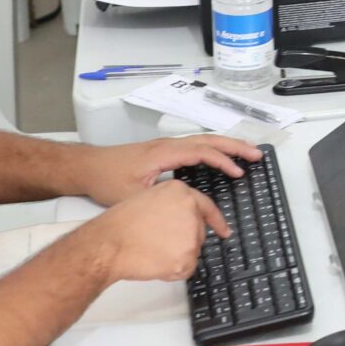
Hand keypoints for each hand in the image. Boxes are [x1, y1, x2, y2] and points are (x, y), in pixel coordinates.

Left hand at [80, 135, 262, 205]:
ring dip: (225, 145)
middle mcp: (167, 145)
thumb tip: (185, 206)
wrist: (87, 167)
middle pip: (208, 139)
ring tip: (247, 153)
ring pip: (202, 140)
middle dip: (234, 146)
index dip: (222, 161)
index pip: (201, 151)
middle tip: (257, 154)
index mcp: (163, 153)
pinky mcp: (163, 151)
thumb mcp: (133, 194)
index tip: (239, 172)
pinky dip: (212, 150)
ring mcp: (165, 146)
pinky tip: (220, 158)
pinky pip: (195, 146)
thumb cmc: (106, 179)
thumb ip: (160, 197)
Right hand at [81, 180, 226, 283]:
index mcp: (180, 192)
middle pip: (199, 232)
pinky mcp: (187, 258)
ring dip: (177, 256)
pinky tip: (155, 262)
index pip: (206, 207)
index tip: (224, 230)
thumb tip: (183, 220)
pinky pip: (186, 268)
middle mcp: (190, 211)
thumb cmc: (120, 225)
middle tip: (158, 244)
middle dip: (183, 241)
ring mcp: (191, 235)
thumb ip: (172, 206)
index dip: (216, 221)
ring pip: (192, 251)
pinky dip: (173, 271)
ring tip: (152, 251)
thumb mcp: (148, 199)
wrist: (108, 245)